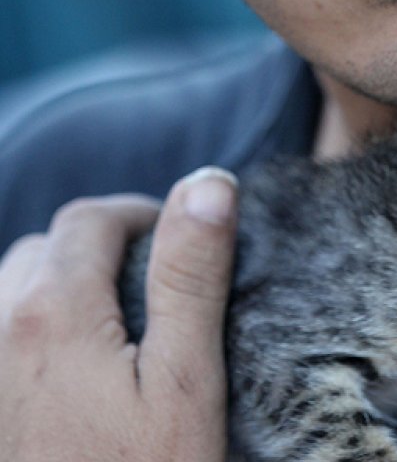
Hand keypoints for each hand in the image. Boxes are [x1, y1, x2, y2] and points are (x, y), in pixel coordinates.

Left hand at [0, 167, 237, 461]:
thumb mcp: (186, 380)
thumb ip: (191, 275)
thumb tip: (210, 183)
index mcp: (54, 311)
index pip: (93, 219)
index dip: (141, 215)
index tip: (176, 239)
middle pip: (47, 248)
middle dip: (101, 249)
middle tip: (151, 286)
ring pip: (12, 285)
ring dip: (60, 283)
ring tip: (109, 324)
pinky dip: (28, 322)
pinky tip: (61, 363)